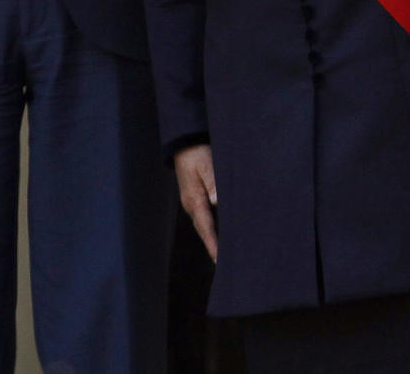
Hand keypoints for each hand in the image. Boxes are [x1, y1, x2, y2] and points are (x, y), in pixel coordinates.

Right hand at [174, 144, 217, 261]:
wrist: (184, 142)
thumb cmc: (197, 152)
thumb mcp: (206, 164)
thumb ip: (212, 182)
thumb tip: (216, 200)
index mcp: (194, 199)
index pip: (206, 227)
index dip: (214, 245)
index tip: (220, 262)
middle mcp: (191, 205)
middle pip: (204, 231)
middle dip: (213, 249)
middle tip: (225, 267)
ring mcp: (191, 202)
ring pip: (204, 226)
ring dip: (213, 240)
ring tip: (224, 257)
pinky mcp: (194, 197)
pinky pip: (204, 218)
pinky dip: (212, 229)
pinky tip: (220, 233)